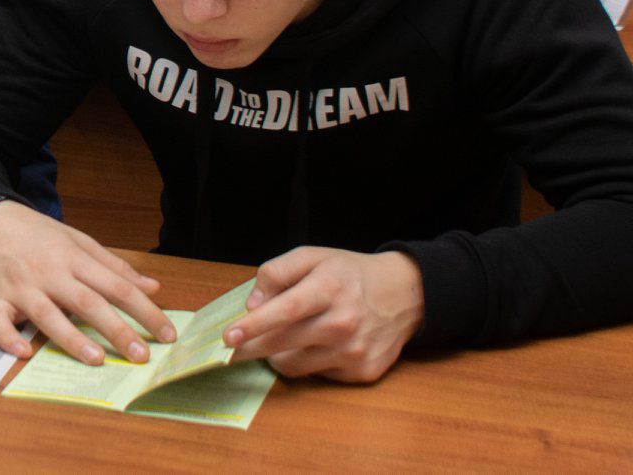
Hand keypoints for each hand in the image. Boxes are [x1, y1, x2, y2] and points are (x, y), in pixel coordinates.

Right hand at [0, 201, 175, 364]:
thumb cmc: (31, 232)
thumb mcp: (75, 239)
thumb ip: (113, 265)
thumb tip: (151, 287)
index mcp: (72, 258)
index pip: (116, 286)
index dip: (144, 310)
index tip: (167, 333)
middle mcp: (49, 273)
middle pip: (87, 303)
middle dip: (117, 330)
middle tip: (142, 356)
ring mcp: (20, 287)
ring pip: (48, 315)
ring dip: (72, 338)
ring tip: (97, 359)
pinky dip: (10, 338)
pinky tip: (25, 352)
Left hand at [223, 247, 424, 381]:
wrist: (404, 295)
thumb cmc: (349, 274)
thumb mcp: (313, 257)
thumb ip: (277, 272)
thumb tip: (253, 304)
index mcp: (330, 288)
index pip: (286, 310)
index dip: (254, 325)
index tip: (228, 337)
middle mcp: (344, 322)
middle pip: (283, 344)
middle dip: (249, 348)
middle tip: (231, 348)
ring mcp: (355, 351)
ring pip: (294, 365)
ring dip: (277, 354)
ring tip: (282, 337)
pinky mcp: (362, 372)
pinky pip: (316, 375)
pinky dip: (306, 362)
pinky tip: (316, 345)